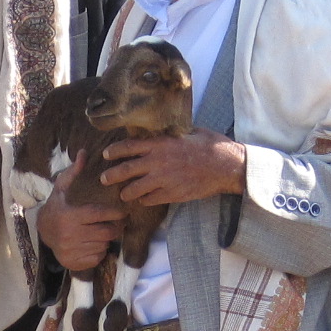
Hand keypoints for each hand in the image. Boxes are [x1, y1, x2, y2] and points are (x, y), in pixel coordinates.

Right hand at [34, 153, 124, 272]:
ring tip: (101, 232)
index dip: (114, 213)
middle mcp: (70, 234)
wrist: (43, 231)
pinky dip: (99, 251)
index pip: (99, 215)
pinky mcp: (74, 262)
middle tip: (116, 223)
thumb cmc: (57, 207)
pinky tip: (92, 243)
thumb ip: (74, 172)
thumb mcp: (62, 188)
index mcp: (69, 216)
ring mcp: (71, 250)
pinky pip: (97, 257)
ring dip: (105, 239)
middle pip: (106, 233)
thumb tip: (84, 152)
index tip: (122, 212)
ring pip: (103, 245)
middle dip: (114, 228)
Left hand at [101, 129, 246, 206]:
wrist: (226, 166)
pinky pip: (150, 199)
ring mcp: (163, 180)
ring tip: (124, 194)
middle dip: (111, 176)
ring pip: (134, 189)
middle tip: (104, 179)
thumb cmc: (210, 145)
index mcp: (160, 143)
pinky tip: (144, 199)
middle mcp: (158, 161)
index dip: (114, 151)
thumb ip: (171, 134)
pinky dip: (144, 200)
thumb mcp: (189, 132)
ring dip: (126, 192)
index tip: (106, 155)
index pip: (128, 146)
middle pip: (125, 170)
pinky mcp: (172, 194)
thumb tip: (162, 131)